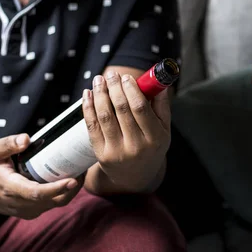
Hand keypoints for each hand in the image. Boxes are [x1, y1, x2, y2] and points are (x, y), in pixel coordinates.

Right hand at [0, 134, 83, 218]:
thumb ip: (8, 143)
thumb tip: (28, 139)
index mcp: (11, 188)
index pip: (38, 193)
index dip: (57, 188)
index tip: (73, 180)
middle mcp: (20, 204)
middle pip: (54, 201)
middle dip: (72, 187)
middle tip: (84, 168)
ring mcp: (26, 211)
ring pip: (55, 204)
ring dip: (70, 191)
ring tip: (80, 171)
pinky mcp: (30, 212)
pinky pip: (51, 205)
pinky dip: (63, 194)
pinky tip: (69, 179)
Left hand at [82, 71, 170, 191]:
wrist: (135, 176)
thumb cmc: (151, 147)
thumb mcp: (164, 130)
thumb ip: (162, 106)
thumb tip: (158, 82)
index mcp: (154, 138)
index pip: (140, 108)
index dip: (131, 90)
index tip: (126, 77)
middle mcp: (136, 146)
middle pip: (121, 110)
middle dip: (114, 88)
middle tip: (111, 75)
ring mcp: (117, 151)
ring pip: (105, 116)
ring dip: (99, 95)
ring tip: (98, 80)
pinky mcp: (101, 154)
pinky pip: (92, 127)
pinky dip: (88, 108)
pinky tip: (88, 94)